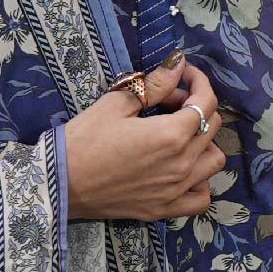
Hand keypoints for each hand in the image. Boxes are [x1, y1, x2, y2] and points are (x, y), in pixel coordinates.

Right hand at [59, 58, 226, 220]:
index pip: (206, 102)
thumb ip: (155, 84)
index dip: (198, 82)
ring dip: (204, 143)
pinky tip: (182, 171)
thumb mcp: (116, 103)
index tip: (183, 75)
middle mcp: (182, 164)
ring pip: (214, 161)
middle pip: (211, 128)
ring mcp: (176, 190)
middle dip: (195, 107)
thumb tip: (179, 61)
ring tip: (177, 136)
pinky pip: (201, 198)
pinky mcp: (164, 210)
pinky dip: (201, 182)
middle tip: (167, 103)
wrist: (58, 184)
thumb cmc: (82, 139)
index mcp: (171, 135)